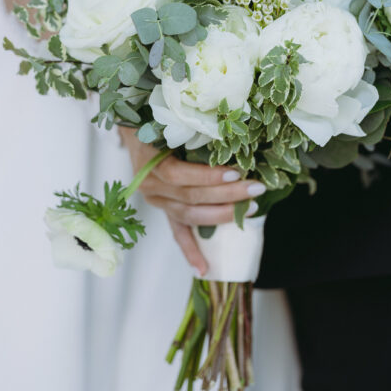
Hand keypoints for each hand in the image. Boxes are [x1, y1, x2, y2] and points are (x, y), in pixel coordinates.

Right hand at [119, 128, 264, 274]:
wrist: (135, 132)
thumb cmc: (158, 122)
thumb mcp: (170, 122)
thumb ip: (193, 132)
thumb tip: (232, 135)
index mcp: (150, 161)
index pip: (179, 175)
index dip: (207, 176)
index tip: (236, 171)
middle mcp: (151, 185)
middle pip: (190, 196)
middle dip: (226, 194)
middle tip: (255, 188)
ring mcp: (157, 200)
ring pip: (189, 215)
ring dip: (220, 216)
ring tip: (249, 210)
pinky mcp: (163, 211)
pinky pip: (178, 233)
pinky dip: (191, 252)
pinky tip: (204, 269)